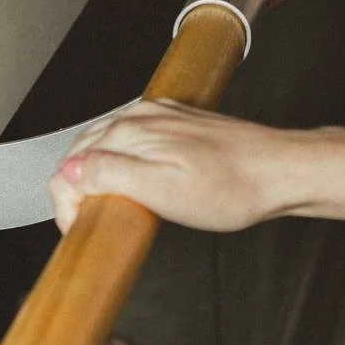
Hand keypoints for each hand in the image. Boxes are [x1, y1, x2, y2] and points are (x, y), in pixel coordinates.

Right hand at [50, 98, 291, 234]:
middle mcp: (141, 116)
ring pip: (106, 142)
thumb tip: (71, 170)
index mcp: (131, 131)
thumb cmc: (231, 187)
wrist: (278, 172)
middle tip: (86, 223)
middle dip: (74, 187)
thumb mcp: (162, 191)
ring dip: (94, 172)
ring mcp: (160, 117)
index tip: (78, 228)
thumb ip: (111, 175)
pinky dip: (119, 160)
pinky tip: (132, 180)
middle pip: (83, 149)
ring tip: (104, 207)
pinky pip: (132, 138)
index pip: (71, 163)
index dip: (65, 201)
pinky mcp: (177, 124)